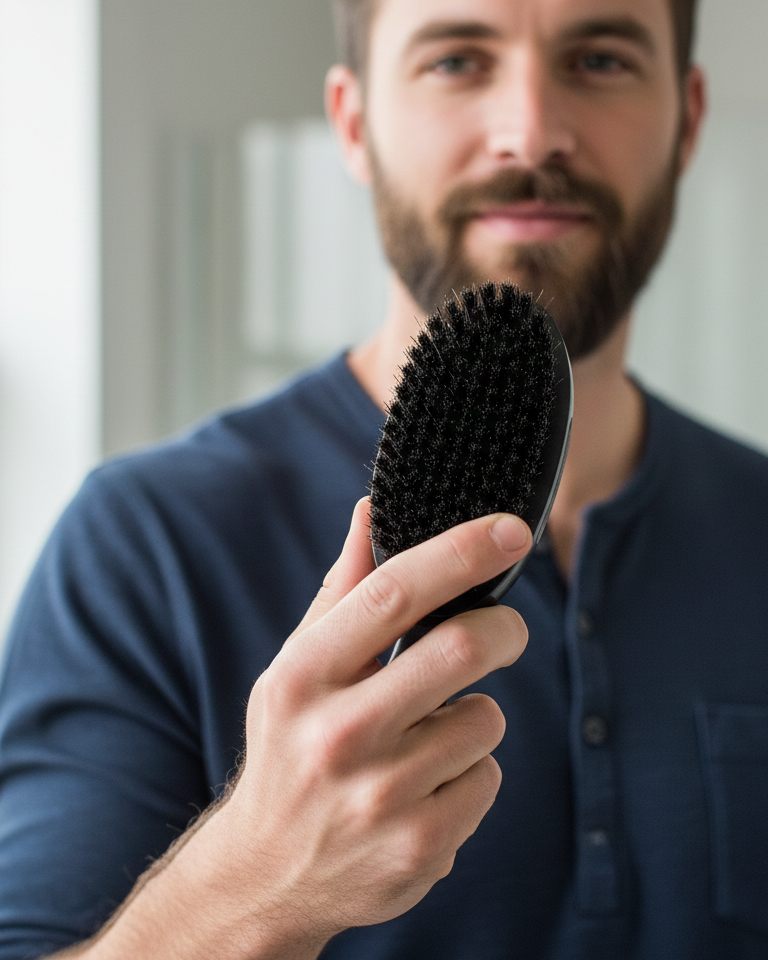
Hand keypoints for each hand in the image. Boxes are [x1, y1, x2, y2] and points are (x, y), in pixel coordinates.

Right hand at [76, 499, 529, 959]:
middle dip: (504, 629)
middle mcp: (338, 735)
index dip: (459, 552)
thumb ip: (342, 588)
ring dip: (472, 715)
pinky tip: (425, 788)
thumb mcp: (298, 666)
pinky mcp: (419, 848)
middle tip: (506, 630)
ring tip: (427, 736)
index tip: (510, 529)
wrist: (265, 874)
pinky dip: (470, 772)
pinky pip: (488, 778)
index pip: (392, 593)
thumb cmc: (291, 745)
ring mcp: (380, 797)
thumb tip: (371, 507)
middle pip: (461, 649)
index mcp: (303, 676)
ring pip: (485, 719)